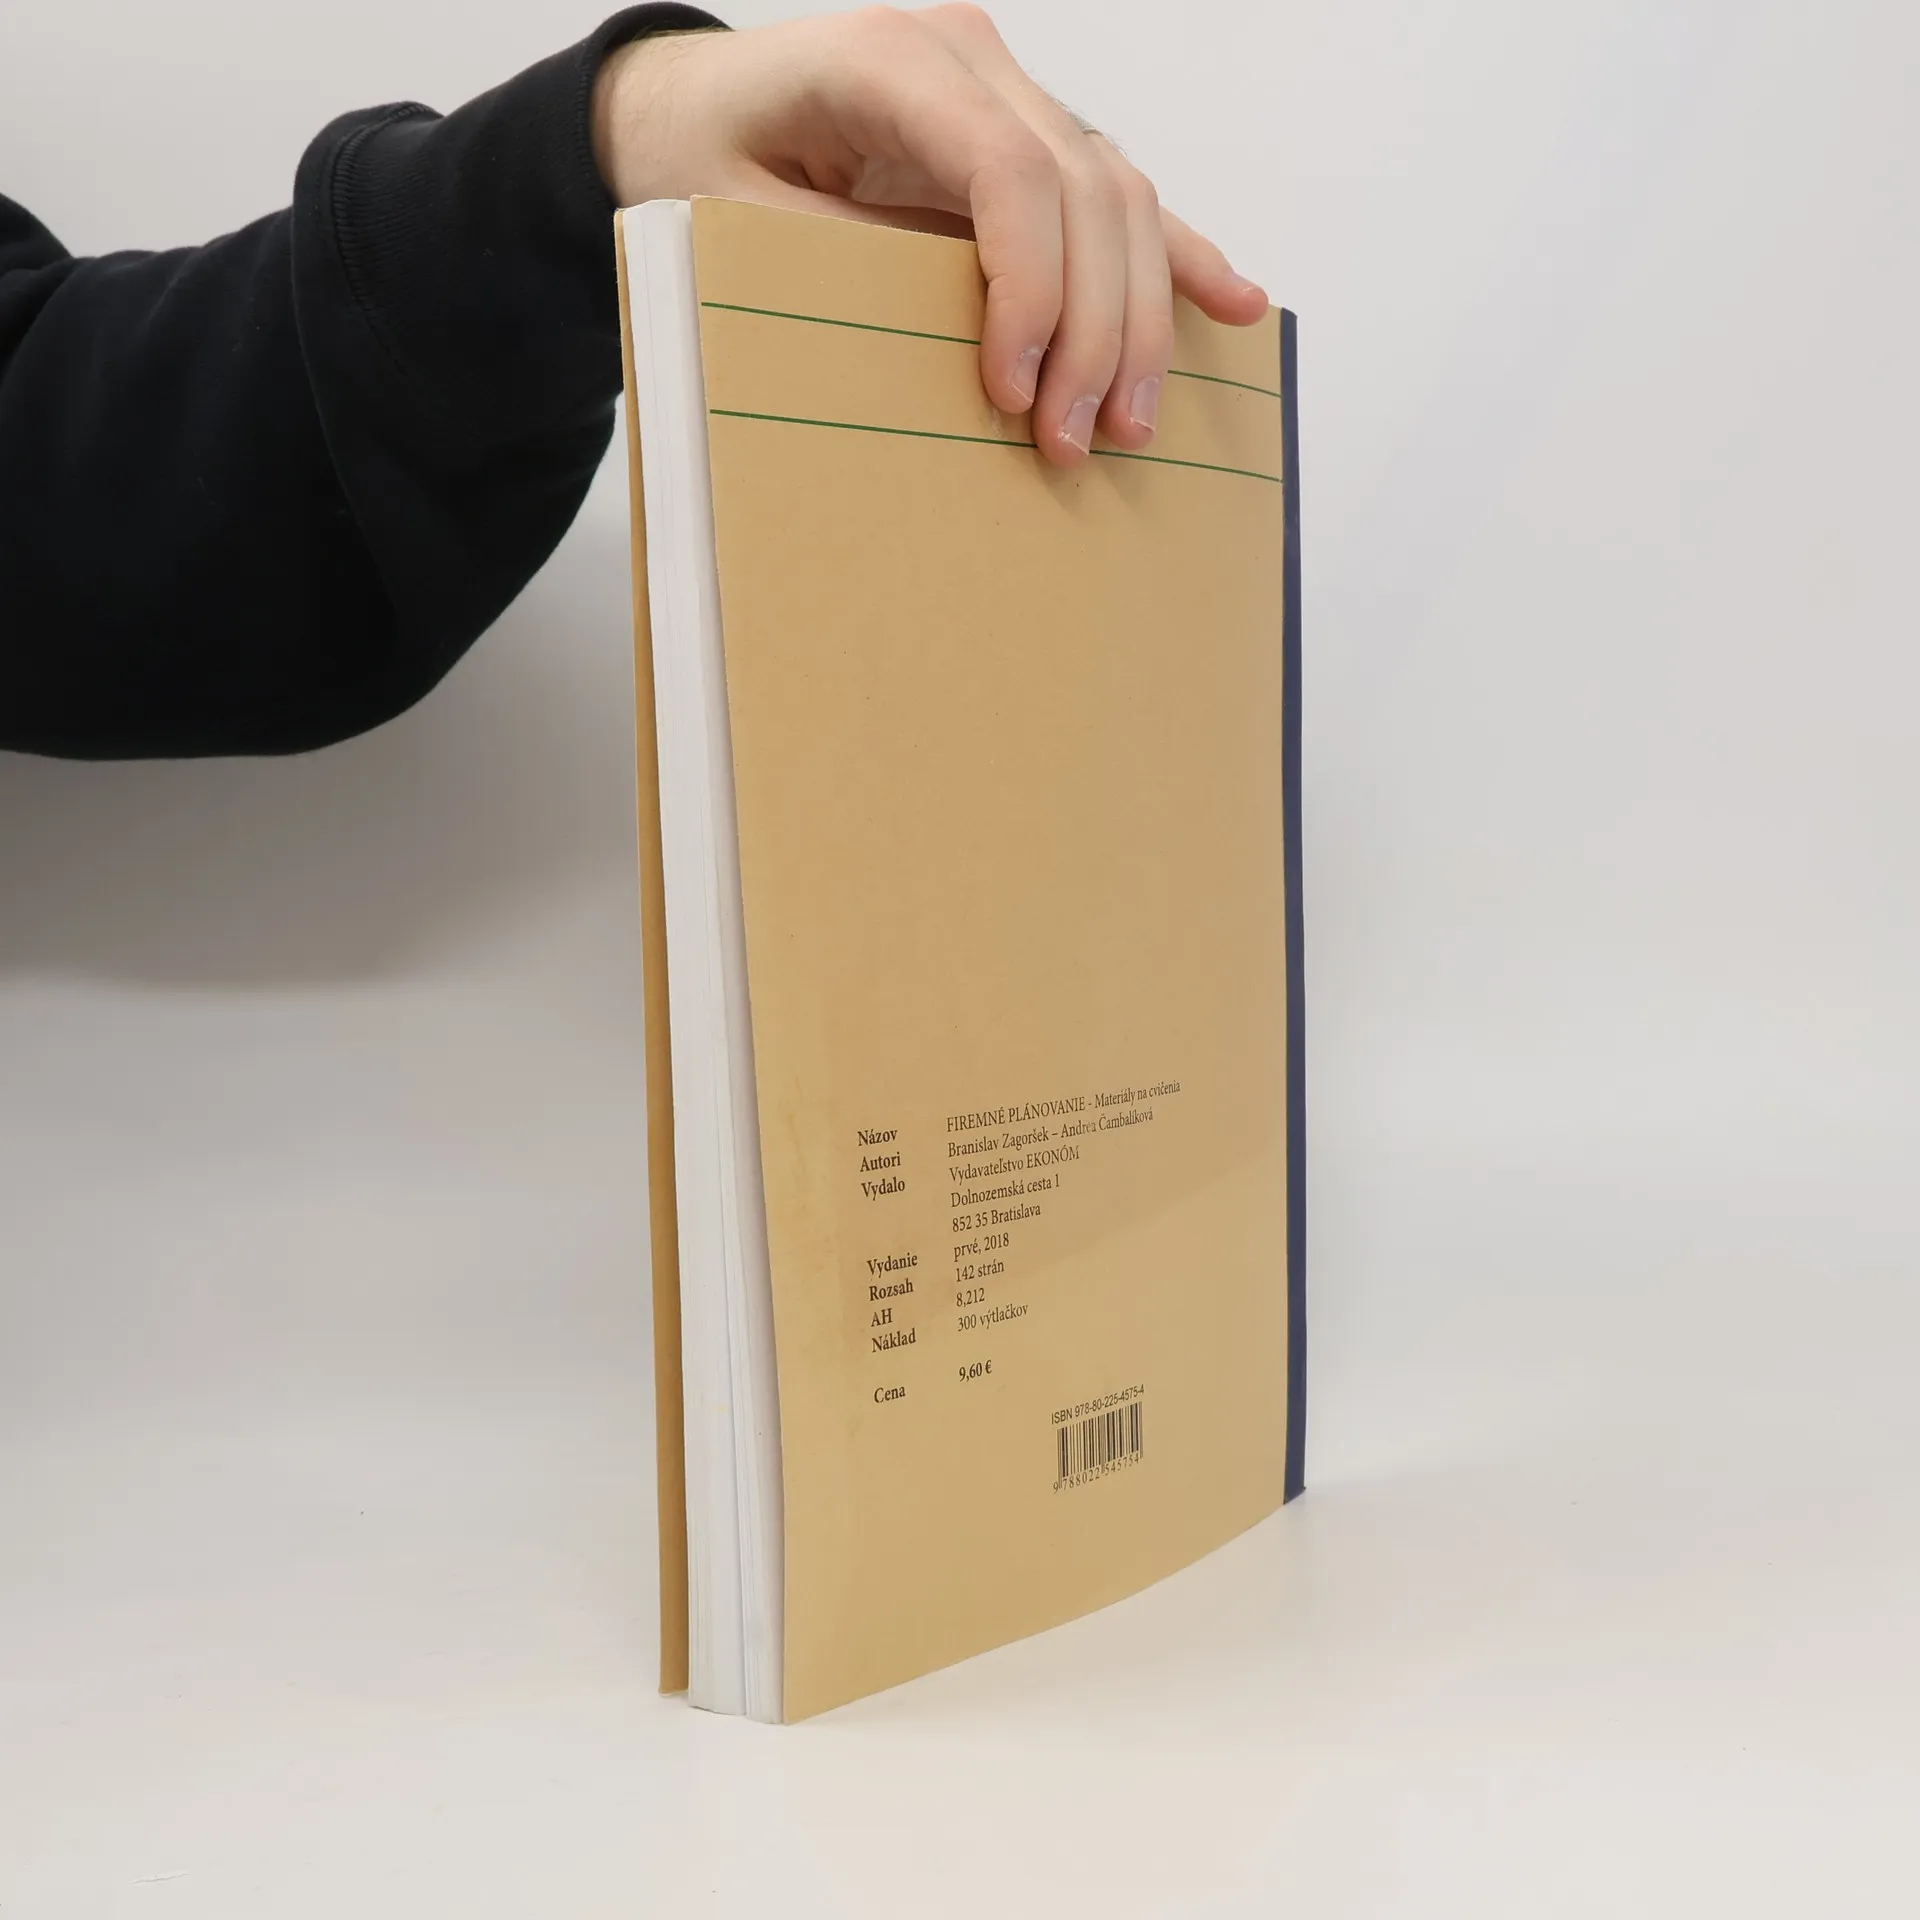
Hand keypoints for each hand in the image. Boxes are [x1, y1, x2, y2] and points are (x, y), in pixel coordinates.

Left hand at [591, 5, 1267, 467]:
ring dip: (1138, 318)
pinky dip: (1179, 257)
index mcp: (893, 60)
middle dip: (1093, 327)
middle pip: (1086, 187)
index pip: (1009, 169)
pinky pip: (1120, 196)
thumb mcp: (733, 221)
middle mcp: (969, 61)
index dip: (1033, 287)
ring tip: (1129, 422)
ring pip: (1121, 196)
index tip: (1013, 390)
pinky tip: (1236, 305)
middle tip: (1074, 441)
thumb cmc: (701, 158)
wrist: (686, 103)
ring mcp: (1009, 92)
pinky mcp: (1030, 135)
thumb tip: (949, 352)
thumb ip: (839, 265)